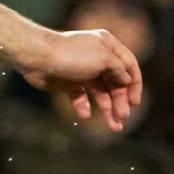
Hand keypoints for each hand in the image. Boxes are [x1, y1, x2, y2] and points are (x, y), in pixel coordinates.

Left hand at [20, 28, 143, 132]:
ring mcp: (83, 71)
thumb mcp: (103, 59)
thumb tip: (126, 81)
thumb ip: (119, 71)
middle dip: (120, 101)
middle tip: (122, 118)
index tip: (135, 102)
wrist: (38, 58)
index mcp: (108, 46)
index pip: (128, 66)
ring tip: (114, 127)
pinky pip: (81, 97)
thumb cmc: (72, 55)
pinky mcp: (68, 83)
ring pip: (100, 93)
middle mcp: (97, 58)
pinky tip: (85, 115)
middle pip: (115, 82)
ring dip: (108, 109)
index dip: (134, 84)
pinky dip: (84, 106)